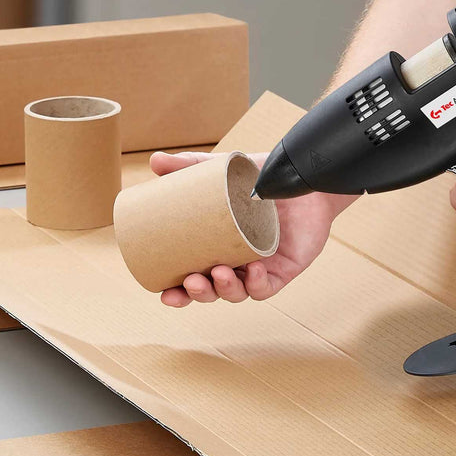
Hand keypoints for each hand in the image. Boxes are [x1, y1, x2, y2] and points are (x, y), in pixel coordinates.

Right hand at [149, 151, 347, 306]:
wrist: (301, 177)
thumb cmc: (261, 179)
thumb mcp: (223, 173)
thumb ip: (190, 166)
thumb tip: (154, 160)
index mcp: (216, 249)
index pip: (192, 279)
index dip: (178, 293)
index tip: (163, 293)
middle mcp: (236, 263)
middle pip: (213, 292)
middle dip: (199, 294)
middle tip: (192, 280)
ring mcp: (260, 268)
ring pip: (238, 293)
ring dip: (225, 290)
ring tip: (219, 273)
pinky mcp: (284, 270)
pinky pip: (267, 287)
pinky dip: (257, 284)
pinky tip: (253, 270)